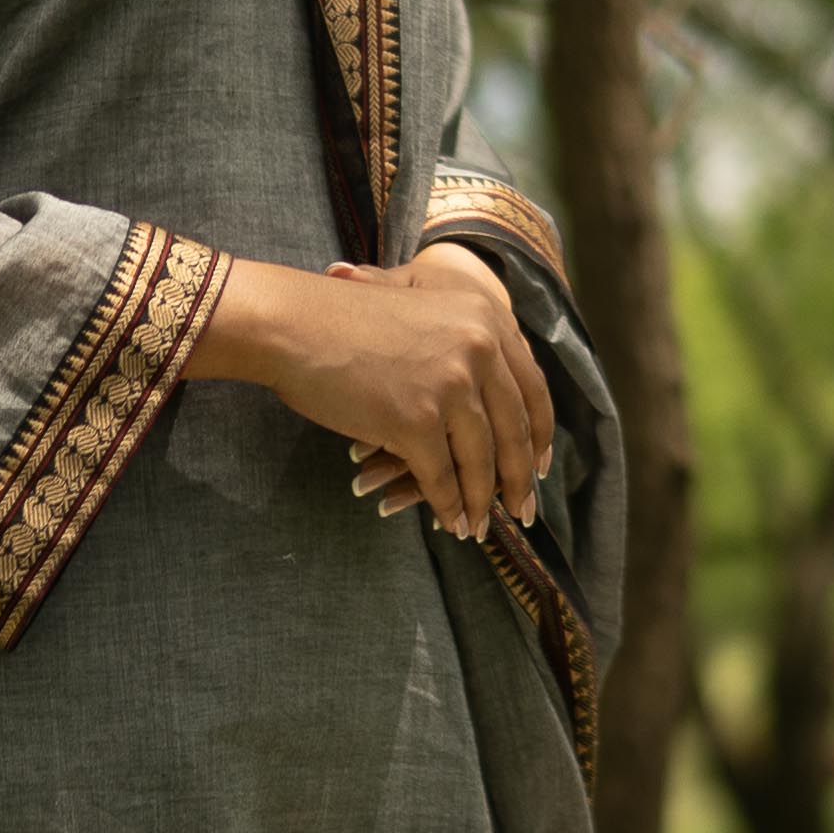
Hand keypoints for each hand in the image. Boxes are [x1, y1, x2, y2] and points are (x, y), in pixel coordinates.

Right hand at [193, 239, 552, 544]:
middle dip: (521, 479)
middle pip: (515, 429)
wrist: (293, 323)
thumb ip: (462, 336)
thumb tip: (491, 388)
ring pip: (481, 461)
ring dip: (482, 502)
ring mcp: (450, 385)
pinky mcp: (416, 421)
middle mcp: (479, 348)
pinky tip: (450, 523)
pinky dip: (449, 506)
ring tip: (480, 526)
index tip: (541, 464)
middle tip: (523, 510)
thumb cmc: (343, 317)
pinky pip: (443, 478)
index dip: (539, 433)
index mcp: (486, 317)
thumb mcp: (420, 306)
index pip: (532, 387)